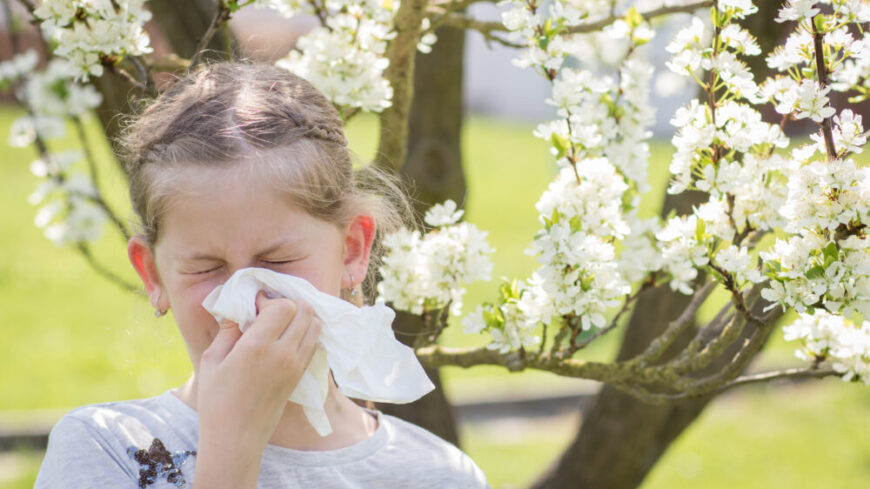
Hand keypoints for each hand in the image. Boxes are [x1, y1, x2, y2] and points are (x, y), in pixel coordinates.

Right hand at [193, 291, 320, 487]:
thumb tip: (239, 309)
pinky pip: (314, 344)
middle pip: (305, 311)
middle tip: (270, 313)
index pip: (283, 306)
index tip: (255, 307)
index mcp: (257, 346)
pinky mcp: (301, 376)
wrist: (236, 438)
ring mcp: (296, 365)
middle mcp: (283, 353)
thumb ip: (228, 330)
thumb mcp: (211, 360)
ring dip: (301, 318)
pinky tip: (287, 340)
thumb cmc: (216, 400)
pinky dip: (306, 335)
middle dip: (289, 305)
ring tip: (281, 324)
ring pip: (315, 326)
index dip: (270, 301)